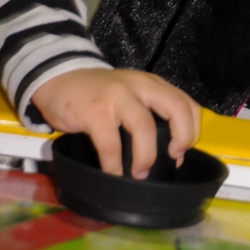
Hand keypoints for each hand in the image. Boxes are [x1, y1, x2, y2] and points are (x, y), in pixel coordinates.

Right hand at [32, 68, 200, 178]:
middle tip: (172, 158)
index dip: (191, 131)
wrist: (58, 76)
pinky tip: (113, 173)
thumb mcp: (131, 96)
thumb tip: (172, 155)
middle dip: (182, 137)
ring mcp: (117, 96)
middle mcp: (140, 86)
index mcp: (153, 84)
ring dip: (147, 156)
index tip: (180, 151)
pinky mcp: (94, 110)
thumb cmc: (98, 93)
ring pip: (145, 126)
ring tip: (140, 173)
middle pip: (177, 109)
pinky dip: (114, 164)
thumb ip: (151, 117)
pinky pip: (110, 143)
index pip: (187, 104)